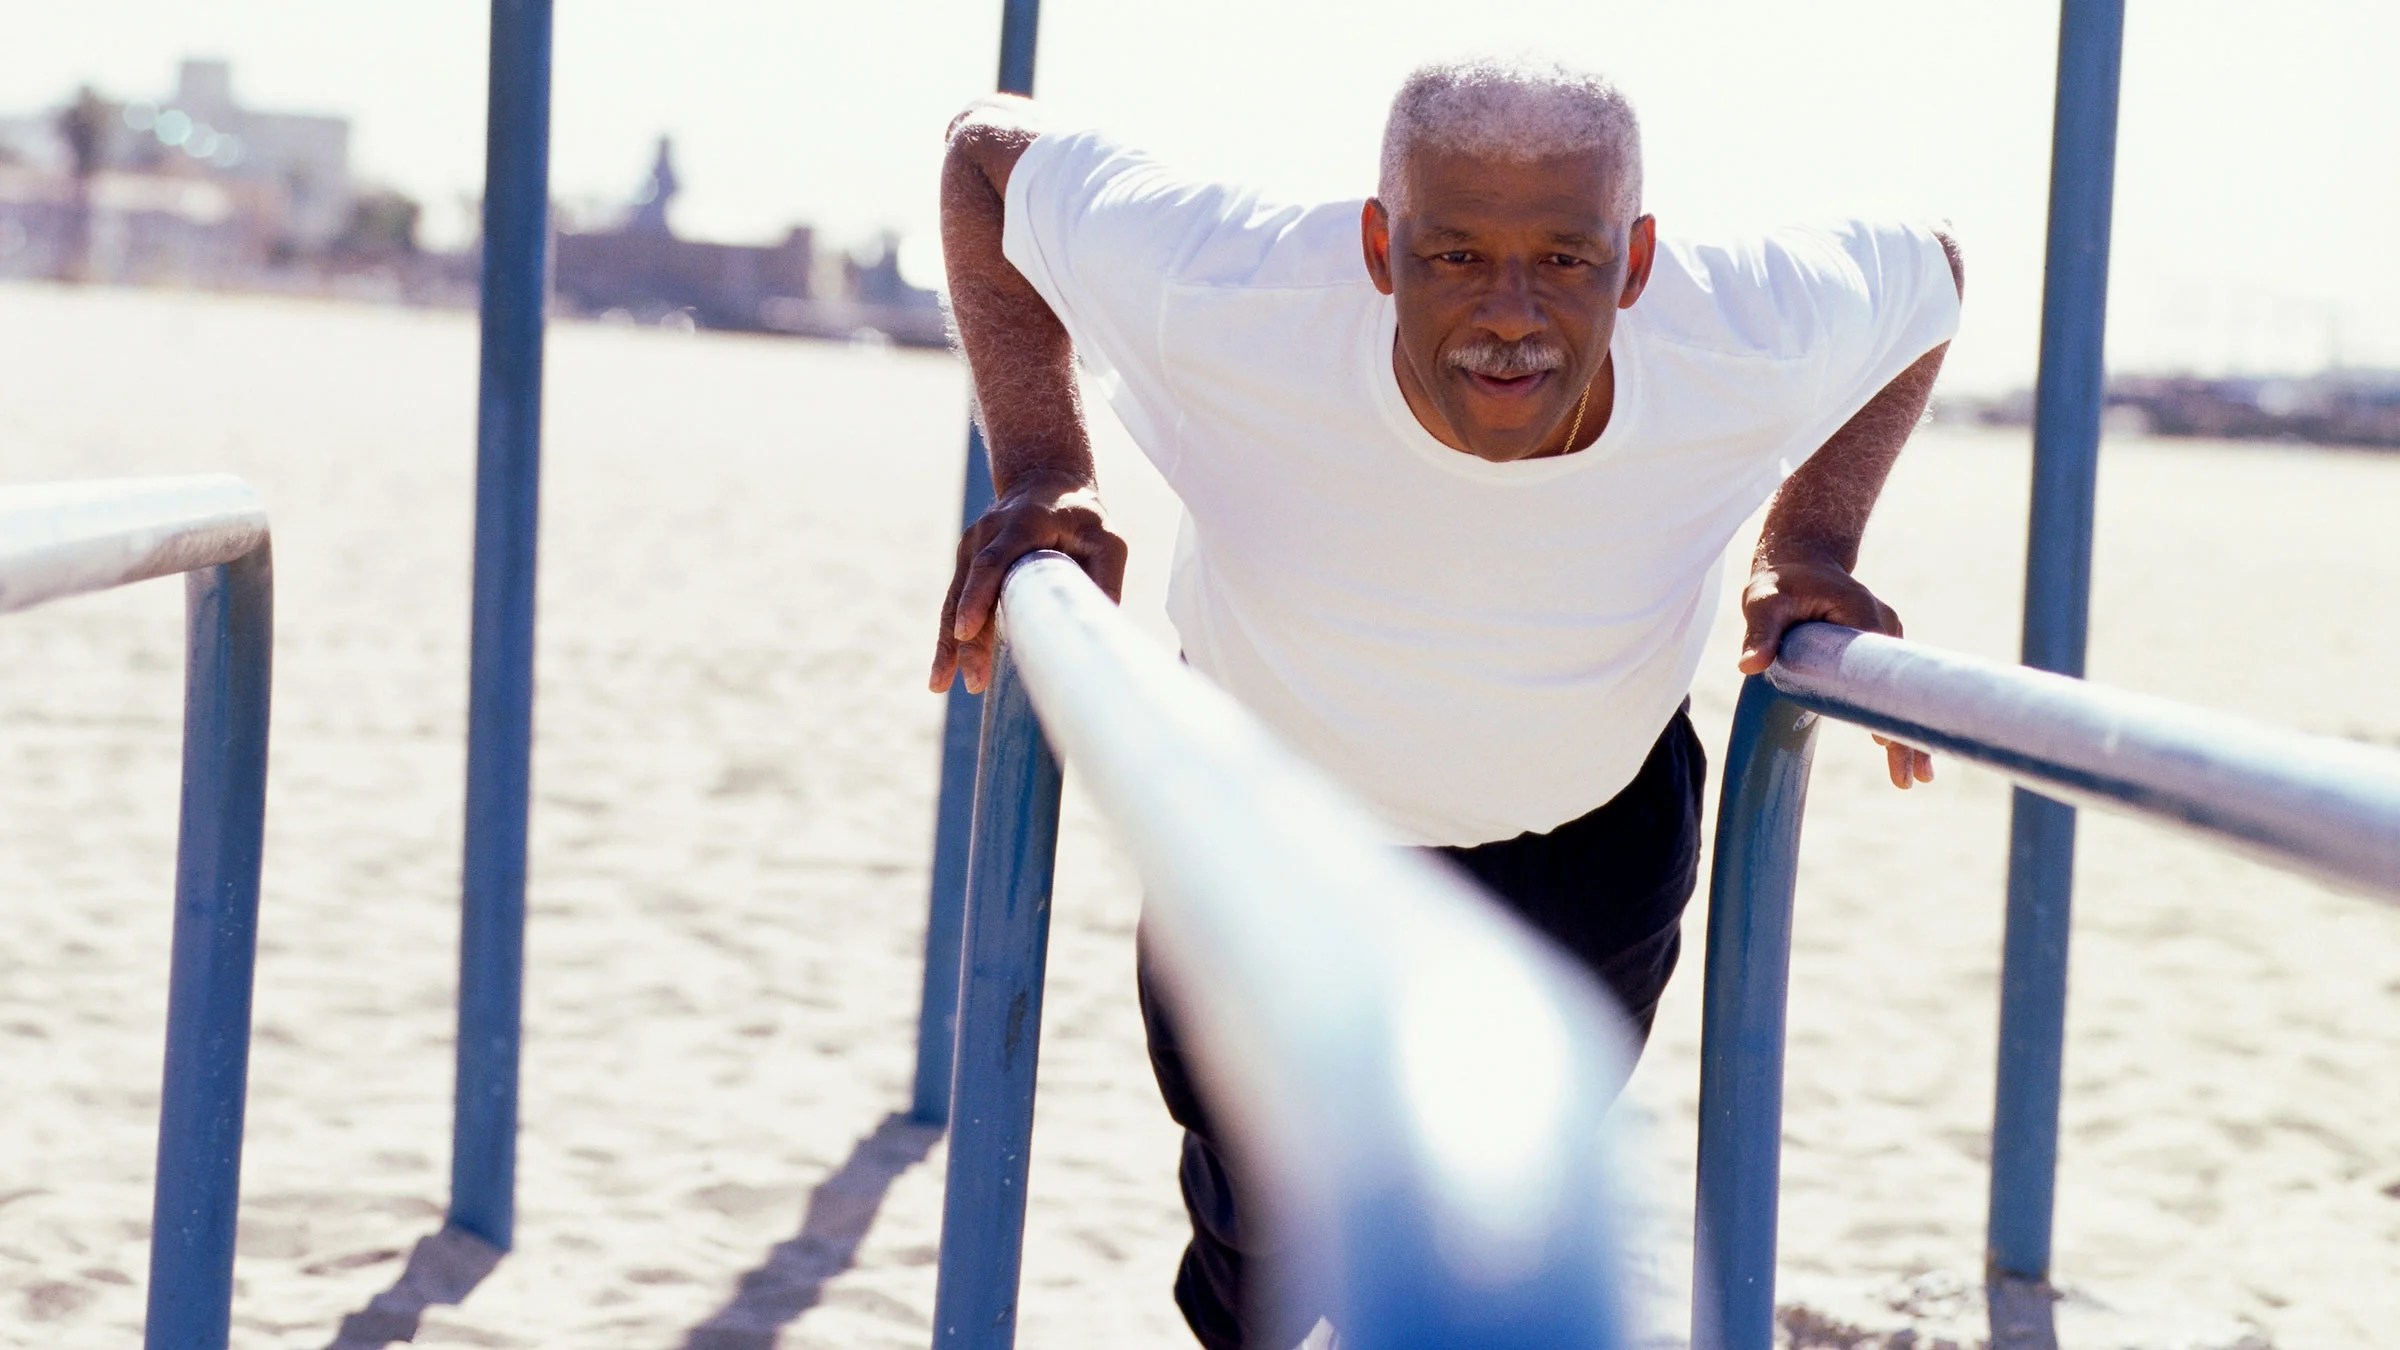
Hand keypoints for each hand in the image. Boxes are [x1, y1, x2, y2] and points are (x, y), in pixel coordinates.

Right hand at [931, 471, 1128, 694]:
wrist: (1044, 480)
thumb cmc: (1081, 517)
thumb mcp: (1106, 538)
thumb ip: (1106, 576)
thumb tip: (1102, 627)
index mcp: (1022, 524)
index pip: (993, 562)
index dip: (978, 596)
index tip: (966, 630)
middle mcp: (988, 534)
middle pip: (970, 588)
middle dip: (966, 638)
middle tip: (972, 679)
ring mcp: (971, 547)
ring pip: (953, 599)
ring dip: (947, 644)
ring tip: (941, 685)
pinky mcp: (966, 561)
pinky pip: (953, 602)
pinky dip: (947, 637)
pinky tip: (942, 673)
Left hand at [1737, 555, 1933, 789]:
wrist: (1799, 559)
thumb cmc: (1779, 581)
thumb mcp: (1764, 602)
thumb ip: (1760, 632)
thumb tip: (1750, 665)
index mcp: (1862, 615)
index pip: (1881, 671)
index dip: (1887, 708)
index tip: (1887, 743)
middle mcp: (1882, 627)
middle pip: (1901, 688)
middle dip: (1909, 733)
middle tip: (1915, 780)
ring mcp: (1884, 638)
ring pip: (1902, 691)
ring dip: (1909, 731)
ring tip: (1918, 778)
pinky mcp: (1877, 649)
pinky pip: (1891, 687)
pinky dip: (1898, 716)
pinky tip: (1904, 748)